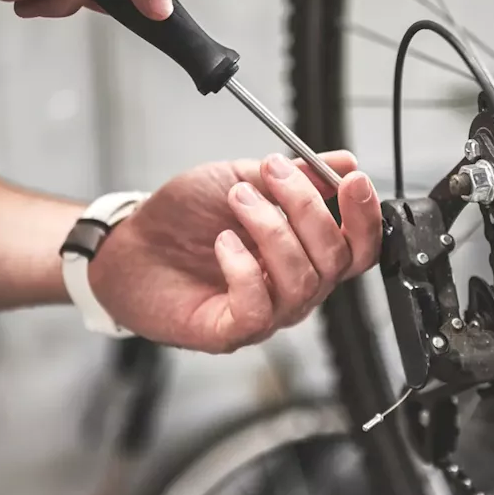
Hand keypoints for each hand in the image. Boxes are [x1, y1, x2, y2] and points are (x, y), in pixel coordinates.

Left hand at [89, 152, 381, 352]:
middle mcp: (293, 286)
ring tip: (237, 199)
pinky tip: (223, 243)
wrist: (128, 245)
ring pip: (301, 280)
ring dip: (272, 229)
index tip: (351, 180)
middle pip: (334, 259)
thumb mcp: (240, 179)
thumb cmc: (182, 219)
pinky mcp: (232, 331)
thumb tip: (341, 163)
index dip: (365, 216)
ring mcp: (267, 311)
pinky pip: (260, 309)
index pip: (359, 247)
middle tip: (271, 173)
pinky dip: (244, 269)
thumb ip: (292, 173)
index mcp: (304, 251)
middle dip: (307, 207)